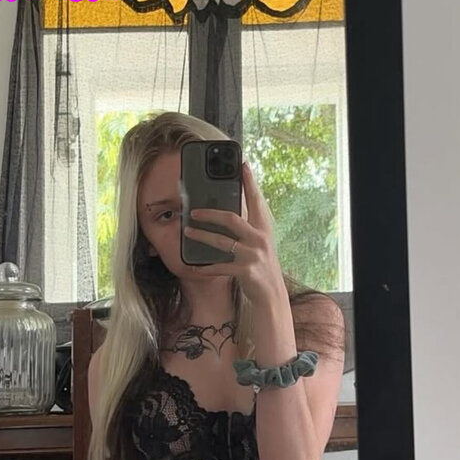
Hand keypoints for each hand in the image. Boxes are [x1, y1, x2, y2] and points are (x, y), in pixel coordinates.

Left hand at [184, 162, 286, 306]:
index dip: (250, 183)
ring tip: (187, 231)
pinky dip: (206, 268)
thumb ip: (246, 231)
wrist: (271, 294)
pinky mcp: (246, 271)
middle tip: (193, 210)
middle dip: (210, 213)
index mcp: (263, 229)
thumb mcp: (258, 245)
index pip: (256, 201)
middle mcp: (259, 239)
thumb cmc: (261, 267)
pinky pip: (220, 267)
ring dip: (202, 236)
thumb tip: (224, 217)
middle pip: (232, 219)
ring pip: (222, 242)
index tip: (244, 165)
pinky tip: (195, 267)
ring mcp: (253, 255)